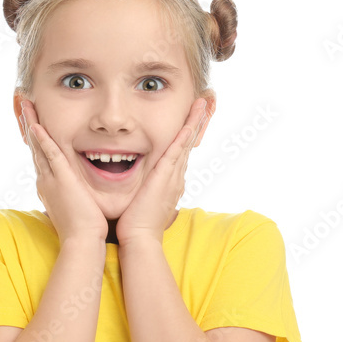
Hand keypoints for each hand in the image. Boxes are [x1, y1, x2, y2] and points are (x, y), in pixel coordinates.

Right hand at [19, 98, 108, 242]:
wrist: (82, 241)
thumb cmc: (82, 229)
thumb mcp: (73, 207)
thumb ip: (71, 196)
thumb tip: (73, 194)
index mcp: (49, 186)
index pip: (41, 157)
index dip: (36, 138)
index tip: (33, 122)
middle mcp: (46, 180)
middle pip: (35, 147)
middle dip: (29, 125)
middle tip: (24, 106)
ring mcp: (51, 180)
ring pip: (39, 147)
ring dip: (32, 125)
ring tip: (26, 107)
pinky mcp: (62, 180)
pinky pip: (50, 155)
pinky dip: (43, 140)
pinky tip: (37, 125)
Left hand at [115, 98, 208, 246]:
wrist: (139, 239)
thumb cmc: (136, 224)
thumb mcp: (143, 201)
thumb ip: (144, 190)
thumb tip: (140, 186)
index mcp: (171, 181)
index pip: (181, 152)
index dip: (188, 134)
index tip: (192, 117)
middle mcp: (176, 176)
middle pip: (189, 143)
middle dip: (198, 122)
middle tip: (206, 103)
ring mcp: (173, 176)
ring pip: (187, 143)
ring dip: (195, 122)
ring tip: (204, 103)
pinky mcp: (166, 177)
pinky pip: (178, 150)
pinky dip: (184, 135)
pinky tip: (190, 121)